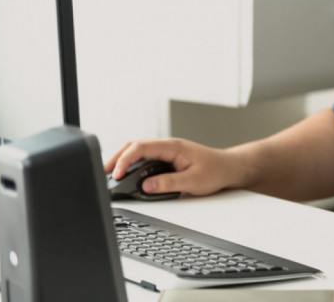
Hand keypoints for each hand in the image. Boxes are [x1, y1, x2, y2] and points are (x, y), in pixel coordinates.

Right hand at [104, 137, 243, 196]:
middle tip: (103, 173)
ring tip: (110, 174)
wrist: (229, 168)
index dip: (125, 159)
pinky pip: (145, 158)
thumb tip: (146, 186)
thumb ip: (168, 183)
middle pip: (134, 146)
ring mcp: (167, 152)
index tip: (116, 173)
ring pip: (138, 151)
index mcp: (173, 147)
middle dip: (116, 157)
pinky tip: (126, 174)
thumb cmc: (216, 171)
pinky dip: (132, 164)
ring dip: (123, 160)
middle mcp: (168, 146)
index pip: (141, 147)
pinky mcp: (167, 159)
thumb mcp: (193, 181)